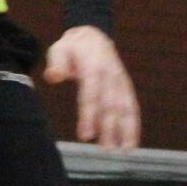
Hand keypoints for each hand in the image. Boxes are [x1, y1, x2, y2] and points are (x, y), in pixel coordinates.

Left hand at [43, 24, 139, 150]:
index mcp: (93, 67)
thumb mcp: (59, 49)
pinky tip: (131, 142)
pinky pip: (132, 106)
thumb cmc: (71, 48)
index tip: (85, 136)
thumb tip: (53, 76)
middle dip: (109, 128)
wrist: (93, 35)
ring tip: (125, 150)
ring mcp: (120, 80)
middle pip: (110, 104)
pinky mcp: (125, 86)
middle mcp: (110, 75)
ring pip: (126, 106)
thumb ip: (57, 63)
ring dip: (127, 129)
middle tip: (105, 149)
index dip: (89, 116)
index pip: (91, 95)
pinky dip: (133, 124)